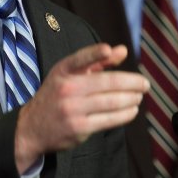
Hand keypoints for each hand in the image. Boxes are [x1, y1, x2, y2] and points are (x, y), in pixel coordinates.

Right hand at [14, 44, 146, 171]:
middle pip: (106, 83)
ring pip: (111, 102)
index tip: (108, 50)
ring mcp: (72, 109)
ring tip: (139, 96)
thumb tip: (122, 50)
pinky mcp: (78, 128)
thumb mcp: (69, 75)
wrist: (31, 128)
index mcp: (63, 71)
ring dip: (131, 99)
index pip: (80, 59)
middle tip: (145, 84)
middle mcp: (66, 89)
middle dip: (131, 83)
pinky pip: (108, 120)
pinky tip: (132, 110)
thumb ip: (96, 62)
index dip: (94, 53)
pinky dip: (125, 114)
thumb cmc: (56, 96)